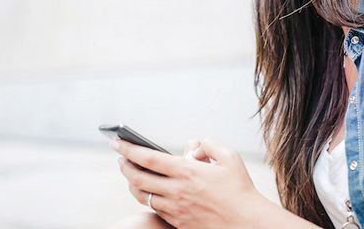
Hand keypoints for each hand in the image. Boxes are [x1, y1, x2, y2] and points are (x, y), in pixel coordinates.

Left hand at [110, 137, 262, 228]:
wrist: (246, 223)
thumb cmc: (240, 189)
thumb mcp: (229, 156)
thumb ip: (208, 144)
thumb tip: (193, 146)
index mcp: (187, 171)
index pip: (148, 158)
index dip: (129, 149)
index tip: (117, 142)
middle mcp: (176, 190)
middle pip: (138, 178)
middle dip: (124, 166)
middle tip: (119, 158)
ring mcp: (175, 209)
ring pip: (142, 196)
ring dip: (132, 183)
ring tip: (131, 174)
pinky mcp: (177, 222)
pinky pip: (155, 209)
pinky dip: (147, 198)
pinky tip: (149, 191)